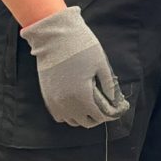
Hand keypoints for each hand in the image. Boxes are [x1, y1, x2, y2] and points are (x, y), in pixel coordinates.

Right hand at [20, 6, 129, 127]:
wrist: (55, 38)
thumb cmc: (81, 48)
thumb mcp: (101, 64)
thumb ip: (108, 85)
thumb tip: (114, 99)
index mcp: (82, 96)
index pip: (97, 116)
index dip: (107, 115)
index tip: (113, 110)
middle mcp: (67, 103)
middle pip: (84, 122)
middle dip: (96, 117)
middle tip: (103, 107)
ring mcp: (54, 101)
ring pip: (70, 120)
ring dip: (81, 117)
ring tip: (89, 105)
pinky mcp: (46, 96)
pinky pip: (58, 115)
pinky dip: (67, 114)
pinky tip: (74, 103)